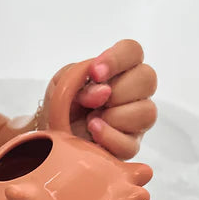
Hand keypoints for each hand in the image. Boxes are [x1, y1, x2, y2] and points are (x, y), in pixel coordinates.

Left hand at [44, 40, 157, 159]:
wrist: (50, 138)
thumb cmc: (61, 108)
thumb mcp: (60, 84)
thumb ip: (77, 75)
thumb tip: (103, 91)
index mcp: (119, 72)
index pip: (133, 51)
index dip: (117, 59)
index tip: (94, 73)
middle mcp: (133, 94)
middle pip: (147, 78)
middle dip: (116, 90)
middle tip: (90, 101)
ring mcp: (135, 122)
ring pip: (147, 112)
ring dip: (114, 115)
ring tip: (91, 120)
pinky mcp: (129, 147)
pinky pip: (131, 144)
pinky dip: (109, 137)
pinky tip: (93, 133)